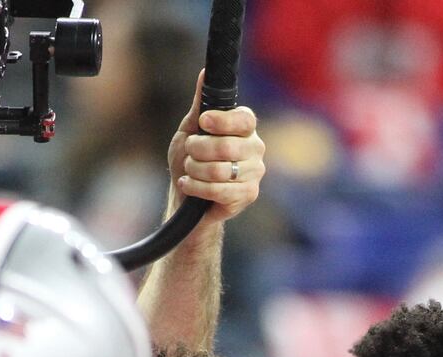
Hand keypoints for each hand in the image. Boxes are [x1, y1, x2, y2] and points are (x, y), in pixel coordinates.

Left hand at [168, 72, 264, 225]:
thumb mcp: (190, 129)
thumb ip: (200, 104)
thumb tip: (205, 72)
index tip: (203, 122)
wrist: (186, 197)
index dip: (222, 120)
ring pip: (221, 170)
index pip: (243, 119)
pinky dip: (196, 187)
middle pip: (227, 146)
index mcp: (245, 127)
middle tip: (190, 151)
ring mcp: (255, 173)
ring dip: (195, 170)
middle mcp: (255, 148)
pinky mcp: (248, 195)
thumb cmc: (190, 159)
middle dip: (198, 150)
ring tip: (189, 170)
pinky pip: (220, 190)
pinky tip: (188, 184)